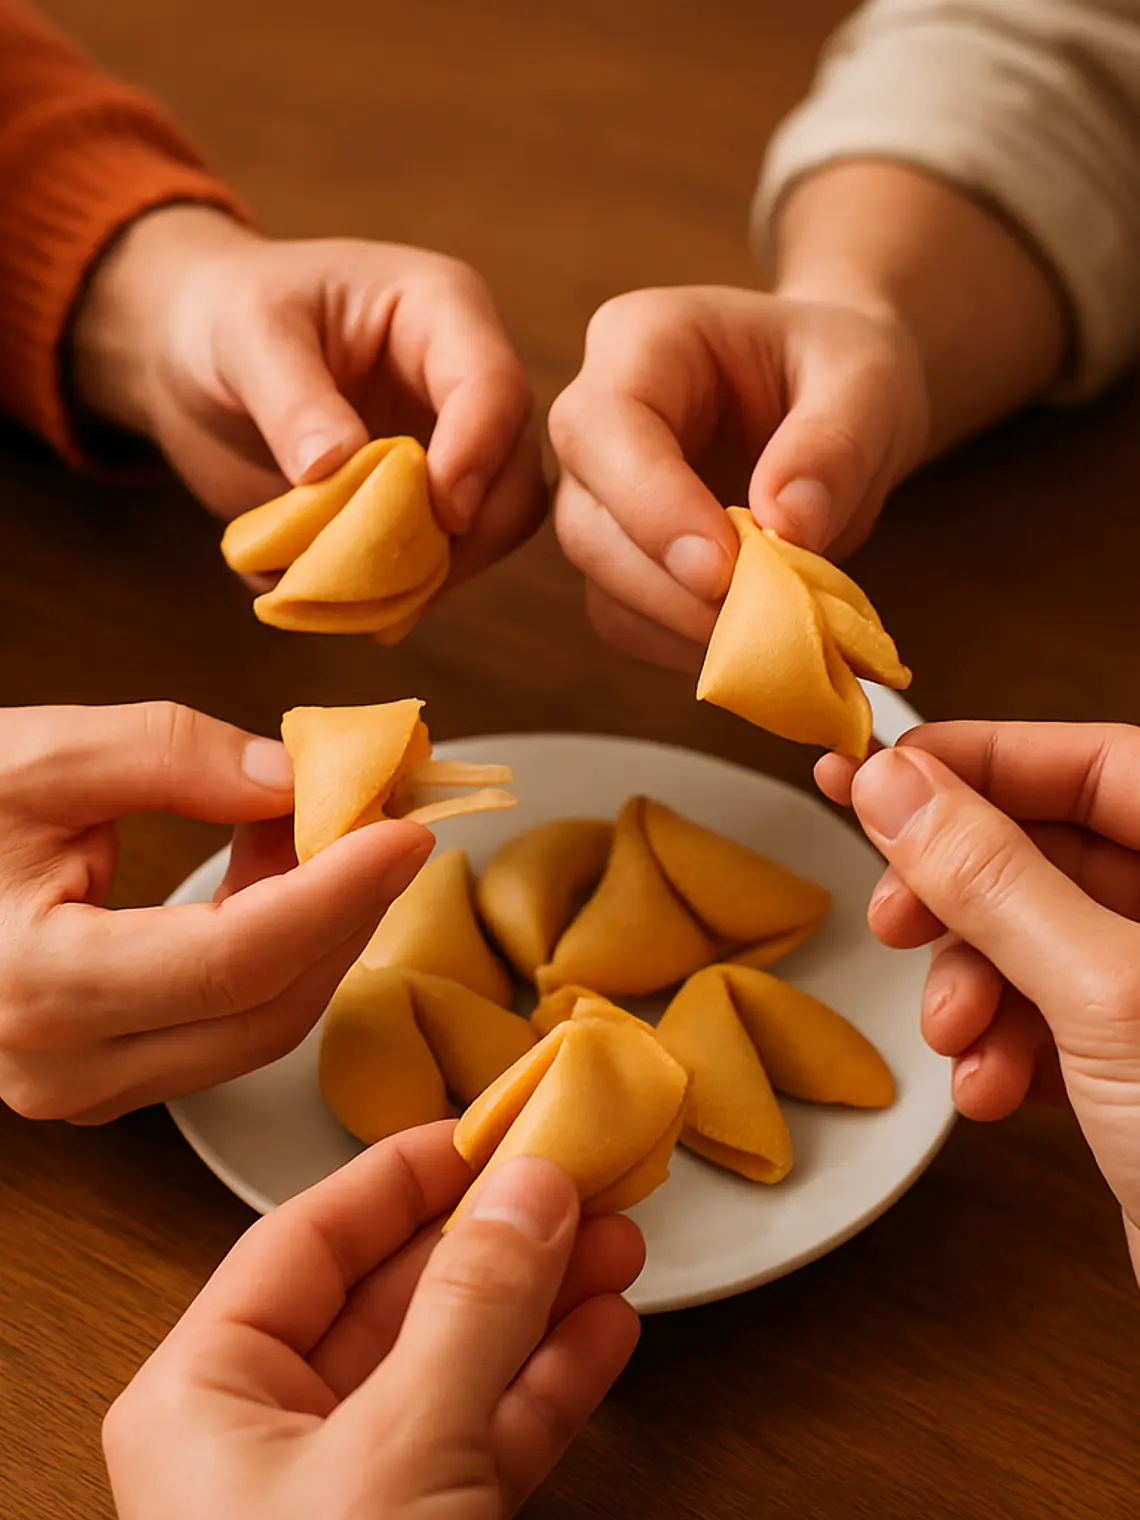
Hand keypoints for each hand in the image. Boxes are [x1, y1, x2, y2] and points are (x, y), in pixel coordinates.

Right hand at [0, 702, 430, 1122]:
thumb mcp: (37, 757)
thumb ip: (171, 756)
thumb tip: (292, 778)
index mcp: (38, 987)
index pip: (237, 960)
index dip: (339, 893)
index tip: (408, 831)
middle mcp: (63, 1068)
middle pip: (266, 1009)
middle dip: (346, 912)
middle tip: (387, 822)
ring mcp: (83, 1088)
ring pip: (257, 1029)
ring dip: (315, 931)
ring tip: (323, 830)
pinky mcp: (103, 1077)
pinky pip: (225, 1028)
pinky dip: (274, 954)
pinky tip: (279, 875)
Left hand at [71, 207, 545, 588]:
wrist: (192, 358)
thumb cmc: (223, 314)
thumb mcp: (246, 336)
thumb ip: (292, 399)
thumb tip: (333, 468)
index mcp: (442, 314)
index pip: (496, 389)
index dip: (476, 456)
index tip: (436, 513)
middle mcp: (462, 386)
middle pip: (516, 474)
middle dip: (469, 533)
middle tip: (397, 570)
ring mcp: (448, 451)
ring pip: (491, 529)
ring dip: (436, 573)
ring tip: (362, 595)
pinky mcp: (419, 506)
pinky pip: (440, 562)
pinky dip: (401, 592)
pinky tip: (347, 601)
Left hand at [104, 1124, 644, 1519]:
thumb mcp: (397, 1447)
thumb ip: (470, 1304)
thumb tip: (529, 1185)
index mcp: (206, 1397)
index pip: (306, 1241)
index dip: (400, 1175)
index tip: (483, 1128)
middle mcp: (270, 1440)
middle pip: (395, 1296)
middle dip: (497, 1238)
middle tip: (575, 1178)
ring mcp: (351, 1497)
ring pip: (456, 1362)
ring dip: (543, 1302)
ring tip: (617, 1240)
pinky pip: (490, 1436)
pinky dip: (552, 1384)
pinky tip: (605, 1332)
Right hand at [548, 284, 927, 672]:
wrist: (835, 401)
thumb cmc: (840, 369)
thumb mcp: (867, 382)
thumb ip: (835, 443)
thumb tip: (789, 526)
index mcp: (640, 342)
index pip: (606, 427)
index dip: (654, 505)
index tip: (724, 568)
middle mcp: (595, 419)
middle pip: (586, 519)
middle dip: (665, 584)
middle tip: (757, 617)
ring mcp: (598, 495)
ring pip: (599, 581)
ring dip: (679, 624)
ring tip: (769, 633)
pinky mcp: (619, 557)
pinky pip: (627, 619)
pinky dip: (684, 644)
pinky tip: (750, 640)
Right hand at [817, 723, 1139, 1270]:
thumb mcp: (1106, 994)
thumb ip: (993, 879)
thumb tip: (898, 788)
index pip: (1095, 762)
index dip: (981, 761)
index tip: (883, 775)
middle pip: (1049, 851)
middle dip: (961, 896)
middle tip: (894, 912)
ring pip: (1033, 940)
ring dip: (973, 987)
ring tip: (957, 1034)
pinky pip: (1045, 1018)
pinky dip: (1003, 1048)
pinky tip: (995, 1090)